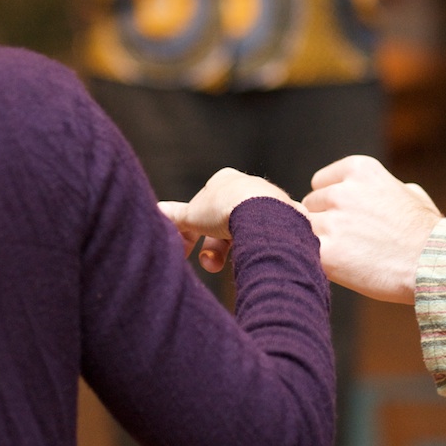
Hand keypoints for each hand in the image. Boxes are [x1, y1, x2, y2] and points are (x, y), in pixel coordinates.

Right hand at [159, 167, 295, 273]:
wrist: (262, 213)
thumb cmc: (223, 209)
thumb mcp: (192, 214)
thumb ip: (175, 215)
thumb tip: (156, 210)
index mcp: (224, 180)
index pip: (203, 207)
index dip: (192, 231)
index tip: (184, 251)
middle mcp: (249, 186)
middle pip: (224, 222)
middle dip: (213, 248)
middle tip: (210, 266)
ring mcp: (269, 201)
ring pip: (246, 230)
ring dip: (232, 251)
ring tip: (229, 266)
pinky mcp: (289, 218)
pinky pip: (270, 235)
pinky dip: (260, 247)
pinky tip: (256, 256)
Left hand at [303, 155, 441, 302]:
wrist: (434, 266)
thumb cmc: (428, 234)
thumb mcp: (412, 194)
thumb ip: (388, 187)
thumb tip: (390, 190)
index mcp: (359, 170)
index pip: (320, 183)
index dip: (330, 203)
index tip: (346, 218)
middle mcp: (341, 191)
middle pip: (310, 206)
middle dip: (324, 222)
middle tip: (348, 242)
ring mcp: (332, 221)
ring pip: (304, 229)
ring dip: (318, 242)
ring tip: (343, 258)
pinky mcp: (326, 253)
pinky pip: (306, 253)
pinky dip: (315, 262)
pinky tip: (335, 269)